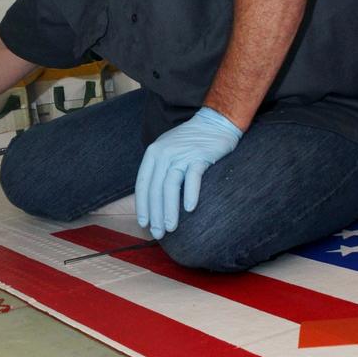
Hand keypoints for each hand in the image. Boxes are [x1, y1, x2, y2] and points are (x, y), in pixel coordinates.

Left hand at [135, 107, 242, 238]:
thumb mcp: (168, 151)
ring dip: (169, 210)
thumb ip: (159, 170)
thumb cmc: (191, 141)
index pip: (143, 184)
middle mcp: (164, 153)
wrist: (215, 123)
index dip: (142, 206)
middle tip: (158, 233)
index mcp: (153, 153)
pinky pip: (192, 177)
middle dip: (155, 214)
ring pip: (170, 186)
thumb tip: (153, 200)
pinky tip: (190, 209)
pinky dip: (190, 194)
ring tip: (171, 227)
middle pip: (155, 189)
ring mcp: (181, 154)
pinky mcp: (199, 155)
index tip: (144, 223)